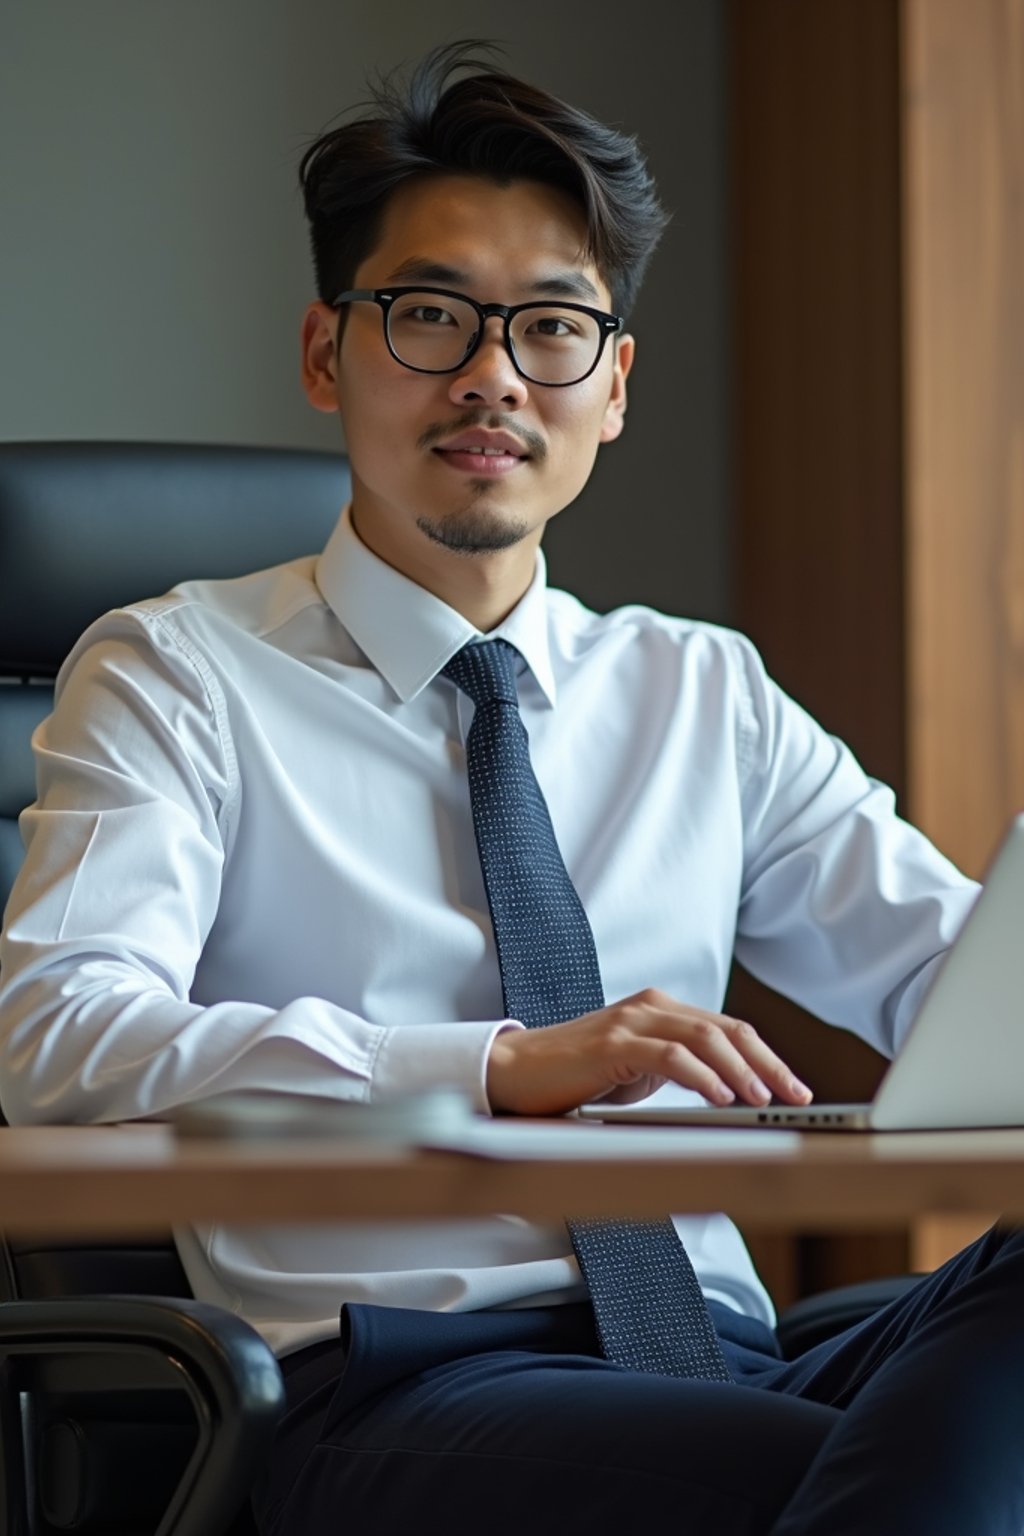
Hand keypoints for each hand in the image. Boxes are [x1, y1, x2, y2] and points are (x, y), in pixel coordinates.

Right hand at [485, 987, 813, 1116]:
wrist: (516, 1072)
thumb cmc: (576, 1076)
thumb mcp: (638, 1073)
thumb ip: (677, 1071)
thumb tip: (730, 1096)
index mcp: (662, 1011)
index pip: (729, 1029)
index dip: (767, 1057)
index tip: (795, 1089)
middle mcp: (651, 1007)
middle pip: (727, 1029)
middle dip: (768, 1063)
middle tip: (795, 1096)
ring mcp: (631, 1022)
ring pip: (703, 1037)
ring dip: (740, 1070)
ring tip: (762, 1099)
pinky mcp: (612, 1044)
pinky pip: (667, 1055)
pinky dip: (699, 1075)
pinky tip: (718, 1096)